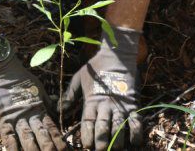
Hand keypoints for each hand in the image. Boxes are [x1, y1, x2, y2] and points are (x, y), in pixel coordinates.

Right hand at [0, 53, 66, 150]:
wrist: (2, 70)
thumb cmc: (21, 78)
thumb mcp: (38, 89)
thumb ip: (47, 101)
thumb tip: (58, 107)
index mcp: (39, 109)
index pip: (52, 128)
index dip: (58, 140)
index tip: (65, 149)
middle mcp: (30, 116)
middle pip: (42, 136)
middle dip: (49, 148)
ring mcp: (16, 119)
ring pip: (27, 139)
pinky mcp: (2, 120)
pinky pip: (8, 137)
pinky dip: (12, 148)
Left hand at [62, 27, 143, 149]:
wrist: (117, 55)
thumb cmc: (96, 66)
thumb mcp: (79, 78)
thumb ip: (69, 95)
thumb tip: (58, 109)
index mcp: (92, 100)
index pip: (88, 123)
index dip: (87, 137)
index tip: (86, 146)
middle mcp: (106, 105)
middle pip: (103, 129)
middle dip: (101, 143)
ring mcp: (121, 105)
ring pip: (119, 128)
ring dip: (117, 142)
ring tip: (115, 149)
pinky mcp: (133, 103)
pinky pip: (136, 121)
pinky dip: (136, 134)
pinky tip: (134, 143)